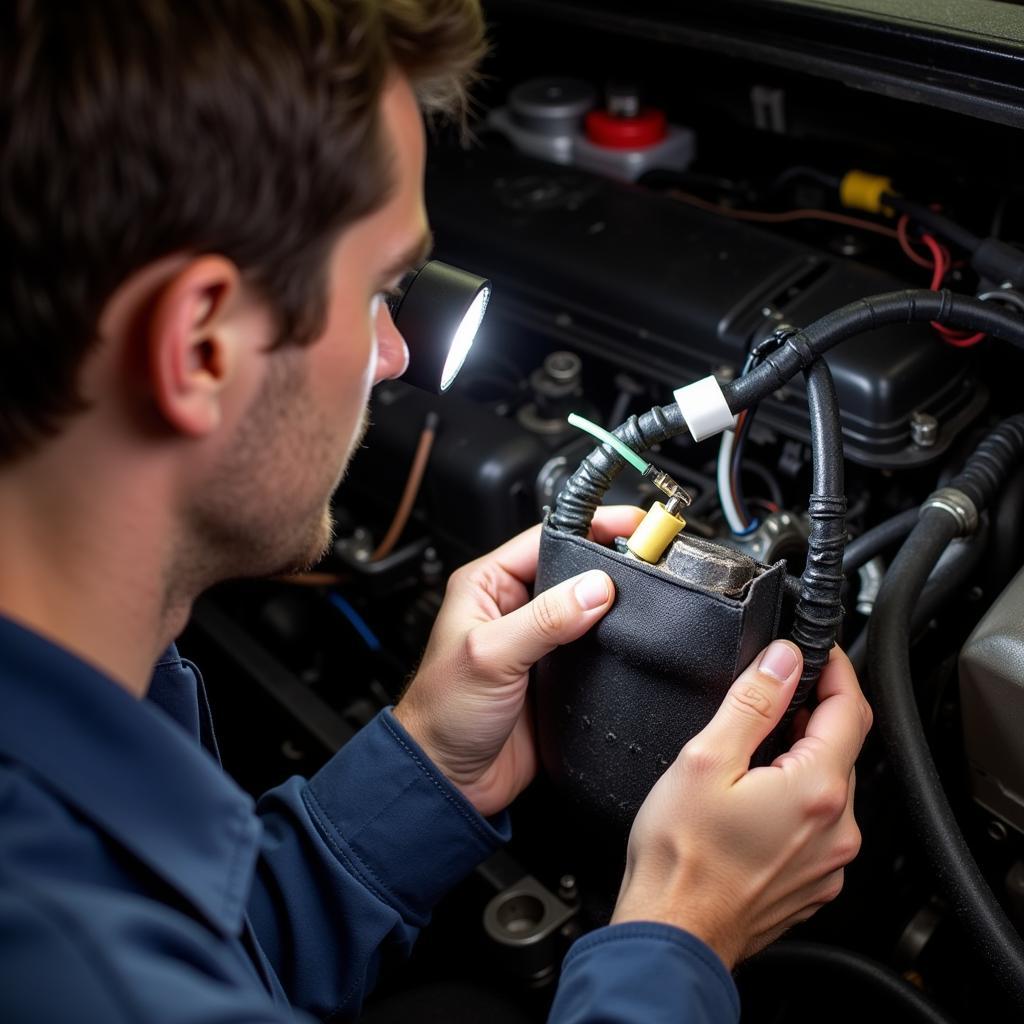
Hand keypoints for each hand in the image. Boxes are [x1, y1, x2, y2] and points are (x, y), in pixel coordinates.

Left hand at [394, 506, 643, 817]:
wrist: (450, 781)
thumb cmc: (442, 714)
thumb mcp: (490, 656)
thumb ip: (543, 621)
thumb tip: (595, 588)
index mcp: (488, 585)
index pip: (547, 538)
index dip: (591, 527)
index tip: (632, 526)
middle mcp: (515, 607)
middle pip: (575, 570)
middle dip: (613, 563)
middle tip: (654, 560)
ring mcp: (540, 643)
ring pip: (590, 609)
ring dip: (619, 606)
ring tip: (654, 597)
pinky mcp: (559, 677)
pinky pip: (597, 650)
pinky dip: (618, 646)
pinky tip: (637, 644)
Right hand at [611, 641, 870, 969]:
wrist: (674, 933)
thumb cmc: (681, 856)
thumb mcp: (706, 759)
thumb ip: (753, 702)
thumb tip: (783, 661)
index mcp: (817, 790)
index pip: (852, 709)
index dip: (837, 670)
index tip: (817, 652)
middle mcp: (838, 828)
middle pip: (842, 747)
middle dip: (813, 713)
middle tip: (771, 697)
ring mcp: (829, 860)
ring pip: (830, 786)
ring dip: (804, 757)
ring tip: (752, 753)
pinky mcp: (815, 881)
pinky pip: (819, 824)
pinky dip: (797, 799)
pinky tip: (754, 801)